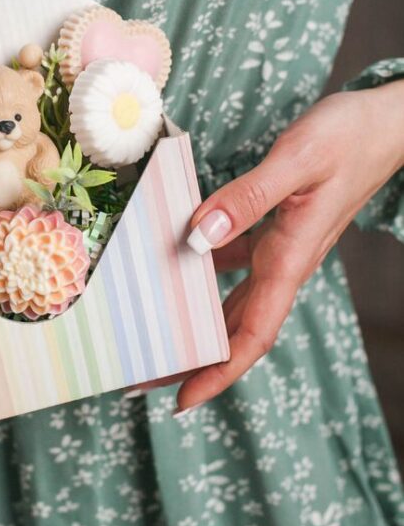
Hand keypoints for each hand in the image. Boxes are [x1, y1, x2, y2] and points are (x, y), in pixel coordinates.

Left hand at [131, 83, 403, 414]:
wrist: (385, 124)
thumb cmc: (349, 137)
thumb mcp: (297, 160)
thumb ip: (247, 197)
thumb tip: (198, 235)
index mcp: (292, 257)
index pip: (254, 332)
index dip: (220, 371)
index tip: (183, 401)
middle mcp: (286, 261)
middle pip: (236, 328)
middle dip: (195, 359)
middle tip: (144, 377)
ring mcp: (283, 247)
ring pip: (234, 299)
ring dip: (198, 320)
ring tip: (155, 332)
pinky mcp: (279, 227)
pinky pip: (237, 262)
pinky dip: (206, 271)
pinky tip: (178, 262)